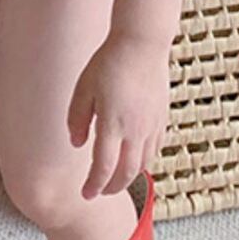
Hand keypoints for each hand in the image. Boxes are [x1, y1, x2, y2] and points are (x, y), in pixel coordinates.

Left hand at [66, 31, 171, 198]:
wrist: (142, 44)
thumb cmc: (109, 62)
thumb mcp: (84, 88)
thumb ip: (77, 119)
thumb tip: (77, 144)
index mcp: (112, 124)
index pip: (104, 168)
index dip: (94, 185)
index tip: (86, 195)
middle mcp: (135, 131)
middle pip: (126, 173)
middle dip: (112, 188)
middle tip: (99, 192)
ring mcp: (151, 126)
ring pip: (143, 164)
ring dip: (128, 178)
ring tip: (115, 180)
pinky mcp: (161, 119)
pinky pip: (154, 150)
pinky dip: (143, 162)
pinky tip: (134, 160)